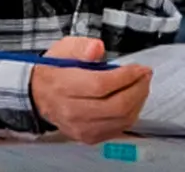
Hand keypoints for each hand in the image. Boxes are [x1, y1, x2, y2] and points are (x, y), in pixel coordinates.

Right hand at [30, 37, 151, 143]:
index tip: (139, 68)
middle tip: (145, 75)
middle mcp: (71, 111)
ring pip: (120, 120)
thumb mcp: (64, 49)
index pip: (101, 85)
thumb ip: (82, 47)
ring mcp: (80, 128)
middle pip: (115, 106)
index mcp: (64, 86)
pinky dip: (132, 114)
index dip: (126, 76)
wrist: (38, 95)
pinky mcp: (88, 137)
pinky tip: (133, 100)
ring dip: (139, 101)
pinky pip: (118, 129)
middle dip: (138, 89)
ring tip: (142, 85)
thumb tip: (97, 49)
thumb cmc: (55, 70)